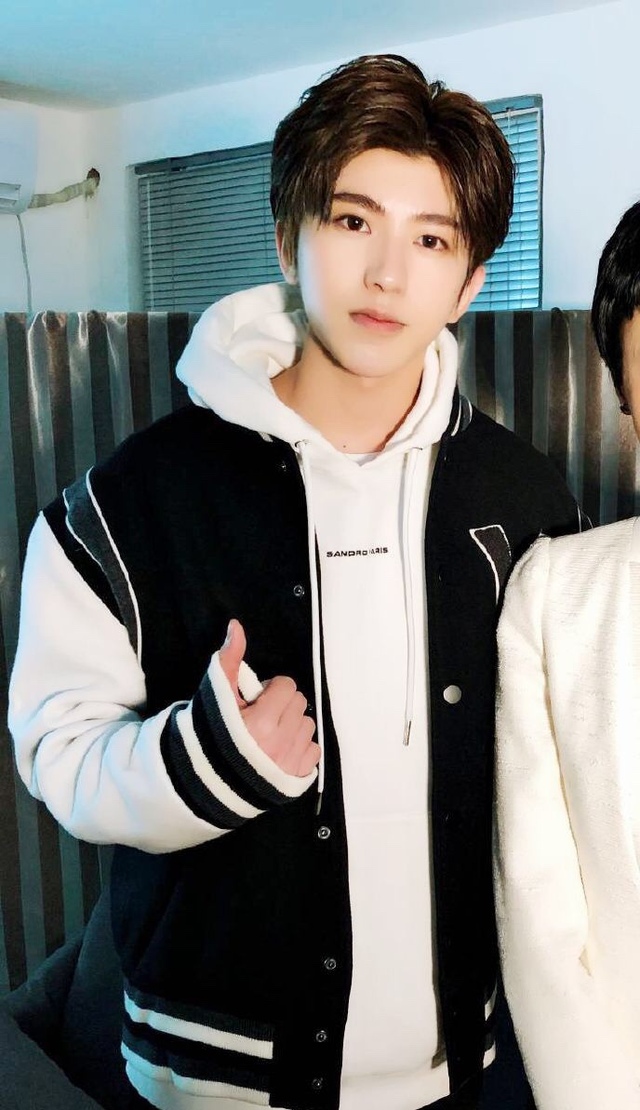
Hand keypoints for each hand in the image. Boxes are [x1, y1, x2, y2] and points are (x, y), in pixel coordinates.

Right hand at [218, 619, 319, 776]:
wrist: (205, 780)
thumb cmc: (210, 735)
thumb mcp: (216, 696)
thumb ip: (229, 661)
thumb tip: (236, 626)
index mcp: (261, 721)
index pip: (286, 686)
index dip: (272, 689)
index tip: (257, 699)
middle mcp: (280, 743)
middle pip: (299, 703)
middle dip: (282, 704)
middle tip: (262, 714)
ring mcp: (290, 762)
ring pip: (308, 725)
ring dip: (292, 724)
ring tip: (271, 732)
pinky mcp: (297, 777)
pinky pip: (314, 750)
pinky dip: (300, 747)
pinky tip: (281, 749)